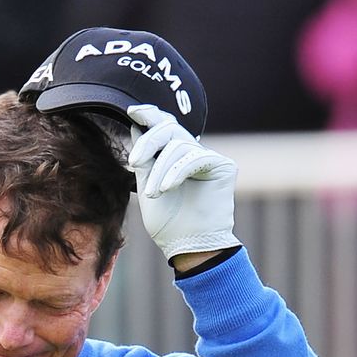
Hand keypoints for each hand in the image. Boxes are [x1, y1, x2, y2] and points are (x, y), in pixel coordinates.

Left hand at [127, 104, 240, 259]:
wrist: (187, 246)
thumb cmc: (167, 223)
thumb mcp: (146, 185)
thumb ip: (144, 158)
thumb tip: (135, 125)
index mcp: (174, 156)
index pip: (164, 126)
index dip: (150, 115)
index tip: (132, 111)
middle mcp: (193, 154)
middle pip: (169, 129)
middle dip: (148, 142)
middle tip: (134, 161)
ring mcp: (209, 159)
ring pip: (179, 145)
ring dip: (161, 169)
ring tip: (153, 193)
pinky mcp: (223, 166)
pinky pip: (195, 157)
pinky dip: (177, 172)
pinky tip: (168, 188)